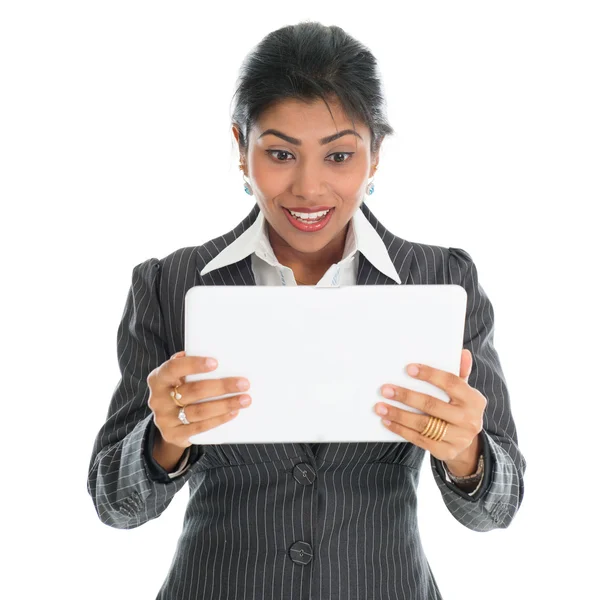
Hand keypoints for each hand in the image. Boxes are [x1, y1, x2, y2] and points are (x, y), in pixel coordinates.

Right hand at [146, 351, 251, 449]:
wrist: (169, 423)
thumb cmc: (179, 391)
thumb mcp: (178, 378)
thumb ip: (188, 367)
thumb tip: (214, 354)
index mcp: (158, 379)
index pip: (173, 368)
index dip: (194, 364)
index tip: (215, 363)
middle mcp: (158, 399)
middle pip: (193, 391)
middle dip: (221, 386)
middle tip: (243, 384)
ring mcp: (165, 419)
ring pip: (199, 411)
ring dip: (224, 405)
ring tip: (244, 399)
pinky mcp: (174, 435)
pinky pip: (200, 427)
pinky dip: (219, 420)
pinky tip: (233, 412)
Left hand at [374, 349, 486, 472]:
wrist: (468, 445)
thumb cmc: (459, 409)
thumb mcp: (463, 392)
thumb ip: (459, 373)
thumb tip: (462, 352)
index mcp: (474, 400)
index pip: (451, 383)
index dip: (430, 375)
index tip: (408, 369)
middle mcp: (469, 420)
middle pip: (432, 405)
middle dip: (406, 396)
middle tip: (386, 389)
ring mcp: (459, 438)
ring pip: (423, 424)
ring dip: (398, 414)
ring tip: (380, 407)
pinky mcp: (446, 452)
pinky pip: (419, 439)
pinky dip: (401, 429)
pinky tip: (387, 421)